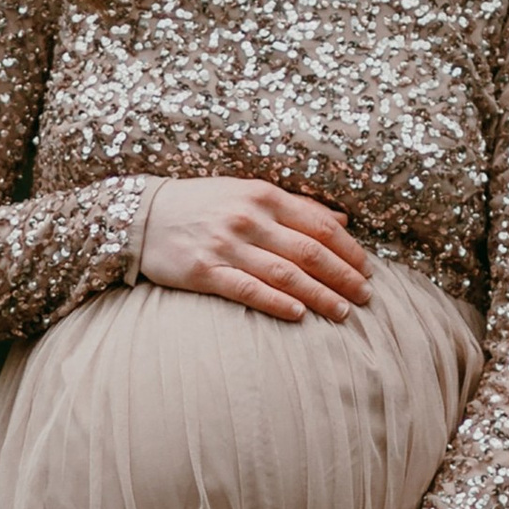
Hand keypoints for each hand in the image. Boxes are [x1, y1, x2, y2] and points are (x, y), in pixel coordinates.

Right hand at [139, 179, 369, 323]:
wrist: (141, 216)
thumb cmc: (200, 204)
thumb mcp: (247, 193)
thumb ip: (294, 206)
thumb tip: (341, 220)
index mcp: (262, 196)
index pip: (319, 224)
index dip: (348, 250)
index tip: (367, 269)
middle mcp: (248, 219)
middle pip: (310, 252)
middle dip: (343, 276)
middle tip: (366, 296)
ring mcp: (226, 246)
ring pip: (286, 274)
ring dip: (320, 295)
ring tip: (344, 311)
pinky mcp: (205, 272)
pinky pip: (249, 290)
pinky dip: (277, 303)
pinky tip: (300, 315)